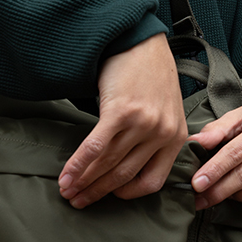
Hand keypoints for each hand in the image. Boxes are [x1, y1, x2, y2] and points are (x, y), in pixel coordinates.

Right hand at [58, 33, 187, 207]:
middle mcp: (162, 133)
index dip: (126, 194)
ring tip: (68, 191)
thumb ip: (154, 138)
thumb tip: (126, 165)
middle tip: (78, 201)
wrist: (140, 41)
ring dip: (84, 180)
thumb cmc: (149, 75)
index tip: (108, 197)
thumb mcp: (165, 109)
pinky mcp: (121, 111)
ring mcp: (143, 123)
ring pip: (108, 163)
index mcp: (175, 138)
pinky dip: (78, 164)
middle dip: (98, 191)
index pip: (152, 181)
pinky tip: (66, 175)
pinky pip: (96, 146)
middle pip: (124, 174)